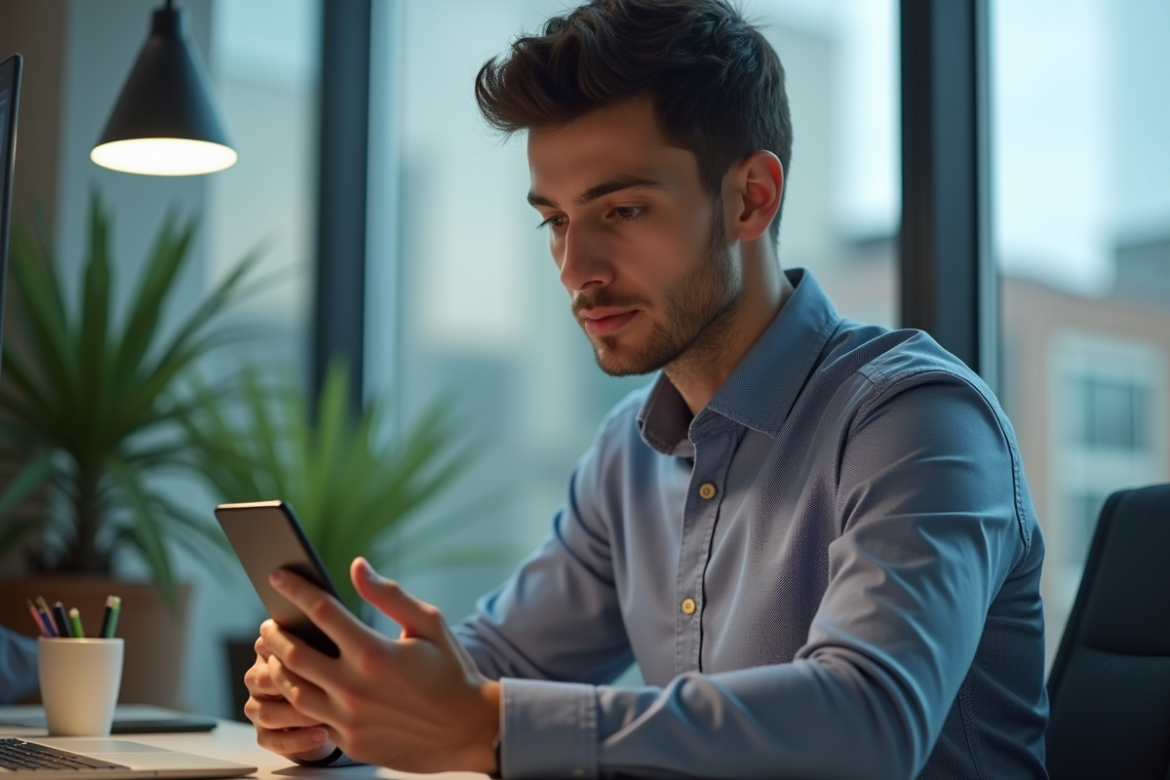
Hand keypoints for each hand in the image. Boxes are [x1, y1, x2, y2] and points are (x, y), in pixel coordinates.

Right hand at [242, 634, 337, 761]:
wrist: (334, 711)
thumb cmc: (333, 674)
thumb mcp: (330, 654)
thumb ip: (323, 645)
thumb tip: (335, 635)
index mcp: (269, 651)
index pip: (267, 645)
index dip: (289, 653)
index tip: (317, 657)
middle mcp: (257, 677)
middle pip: (262, 680)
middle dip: (292, 686)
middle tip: (323, 690)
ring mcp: (258, 707)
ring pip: (266, 712)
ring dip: (296, 716)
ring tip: (325, 715)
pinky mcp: (263, 734)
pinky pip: (272, 740)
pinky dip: (298, 739)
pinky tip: (322, 734)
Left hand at [259, 558, 500, 773]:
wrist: (468, 730)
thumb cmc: (451, 672)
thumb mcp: (429, 624)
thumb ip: (389, 595)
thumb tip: (357, 567)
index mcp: (375, 653)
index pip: (322, 611)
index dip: (296, 590)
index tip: (279, 576)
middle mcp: (356, 687)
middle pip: (295, 654)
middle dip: (275, 634)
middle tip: (269, 623)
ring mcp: (349, 719)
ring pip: (294, 691)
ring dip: (278, 668)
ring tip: (275, 654)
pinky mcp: (350, 742)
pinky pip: (310, 720)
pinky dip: (296, 701)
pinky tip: (296, 686)